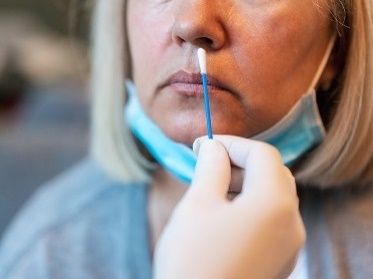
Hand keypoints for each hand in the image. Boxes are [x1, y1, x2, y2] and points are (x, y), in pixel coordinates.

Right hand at [154, 136, 305, 278]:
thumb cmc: (191, 260)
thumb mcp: (198, 204)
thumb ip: (211, 167)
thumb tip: (213, 146)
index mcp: (275, 204)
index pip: (262, 154)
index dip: (232, 143)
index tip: (204, 145)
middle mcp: (292, 223)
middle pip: (273, 173)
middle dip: (240, 162)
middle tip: (208, 164)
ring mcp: (290, 245)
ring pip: (273, 197)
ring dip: (244, 183)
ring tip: (212, 188)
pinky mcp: (280, 261)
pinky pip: (271, 220)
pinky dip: (250, 206)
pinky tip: (223, 213)